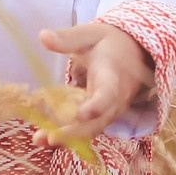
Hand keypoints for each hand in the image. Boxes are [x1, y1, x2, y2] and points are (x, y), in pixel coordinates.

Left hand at [35, 20, 155, 145]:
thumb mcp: (90, 34)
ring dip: (68, 137)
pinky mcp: (105, 117)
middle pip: (99, 120)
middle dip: (75, 132)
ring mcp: (112, 110)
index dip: (97, 105)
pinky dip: (70, 136)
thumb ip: (68, 38)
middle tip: (49, 138)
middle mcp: (115, 97)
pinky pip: (90, 129)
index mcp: (111, 74)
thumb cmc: (109, 42)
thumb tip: (43, 36)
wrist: (135, 53)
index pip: (108, 93)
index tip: (81, 114)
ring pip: (93, 129)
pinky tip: (46, 138)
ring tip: (41, 140)